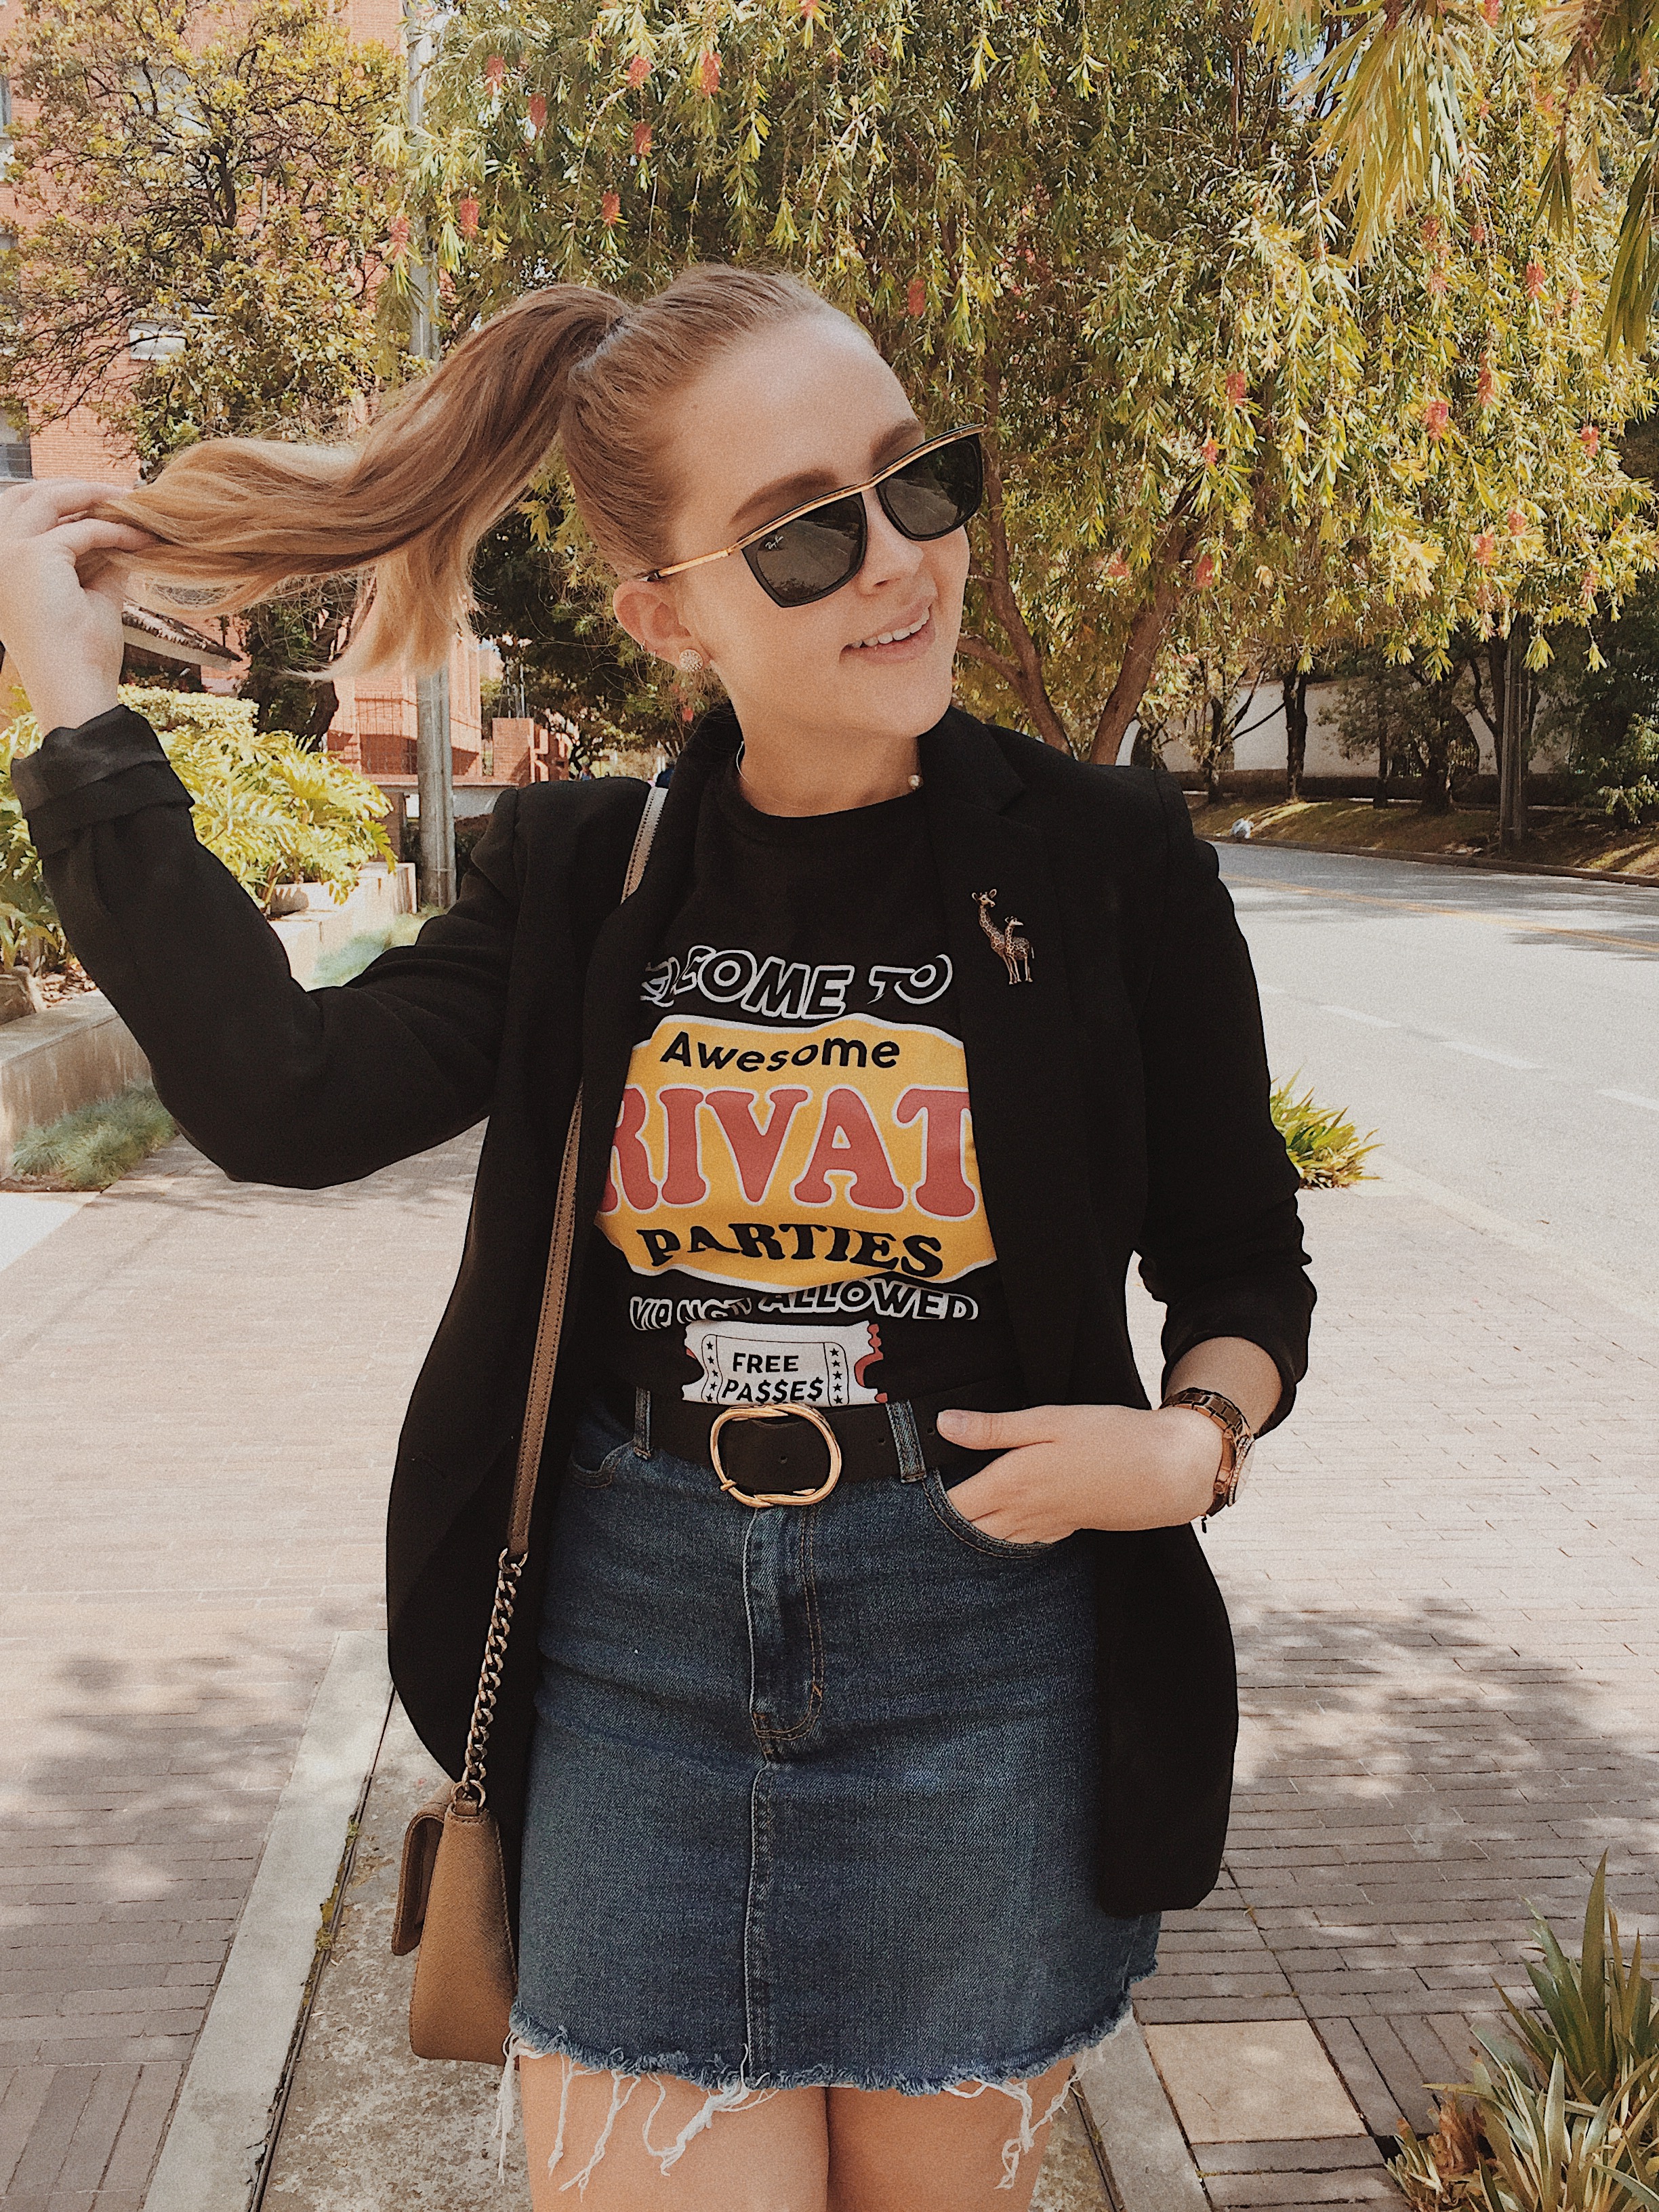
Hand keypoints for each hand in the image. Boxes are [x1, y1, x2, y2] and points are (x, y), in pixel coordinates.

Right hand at [0, 479, 155, 732]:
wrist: (74, 689)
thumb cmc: (80, 655)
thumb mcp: (90, 596)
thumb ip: (99, 561)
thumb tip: (124, 534)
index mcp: (3, 568)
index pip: (24, 514)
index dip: (64, 502)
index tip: (104, 504)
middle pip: (27, 494)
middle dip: (75, 488)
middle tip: (119, 494)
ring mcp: (9, 554)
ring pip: (49, 498)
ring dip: (95, 495)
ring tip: (134, 504)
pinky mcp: (34, 556)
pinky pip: (82, 529)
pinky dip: (115, 530)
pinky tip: (142, 538)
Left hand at [933, 1402, 1224, 1540]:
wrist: (1166, 1471)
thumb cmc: (1109, 1437)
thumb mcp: (1048, 1419)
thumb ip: (993, 1427)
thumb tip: (944, 1425)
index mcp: (1012, 1482)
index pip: (952, 1506)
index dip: (922, 1507)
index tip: (897, 1506)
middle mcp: (1023, 1512)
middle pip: (966, 1531)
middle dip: (937, 1531)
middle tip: (904, 1537)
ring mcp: (1044, 1525)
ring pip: (991, 1543)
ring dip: (965, 1541)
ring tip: (936, 1540)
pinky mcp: (1063, 1527)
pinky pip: (1019, 1544)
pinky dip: (998, 1544)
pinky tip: (991, 1538)